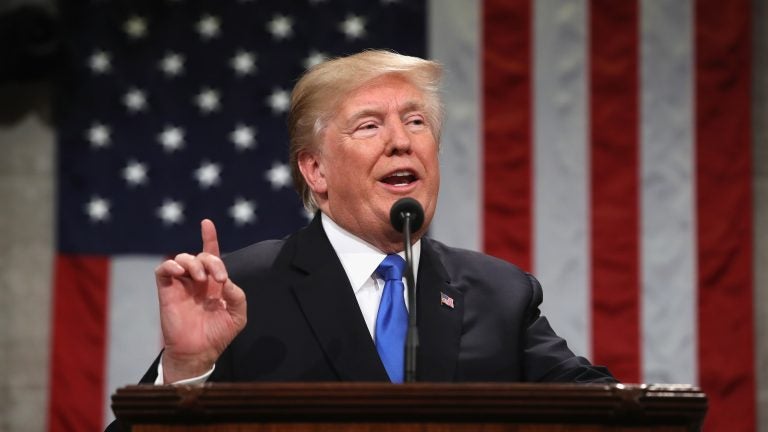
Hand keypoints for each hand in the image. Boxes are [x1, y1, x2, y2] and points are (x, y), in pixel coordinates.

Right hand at [155, 219, 246, 382]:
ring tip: (200, 278)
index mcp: (214, 283)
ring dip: (194, 263)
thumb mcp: (238, 315)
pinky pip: (163, 270)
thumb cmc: (218, 334)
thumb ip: (238, 296)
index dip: (209, 238)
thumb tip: (226, 282)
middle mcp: (197, 281)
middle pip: (201, 255)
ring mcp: (181, 285)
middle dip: (212, 260)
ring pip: (182, 258)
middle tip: (218, 279)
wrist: (198, 352)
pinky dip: (171, 265)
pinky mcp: (167, 291)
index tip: (207, 223)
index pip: (211, 254)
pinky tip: (181, 272)